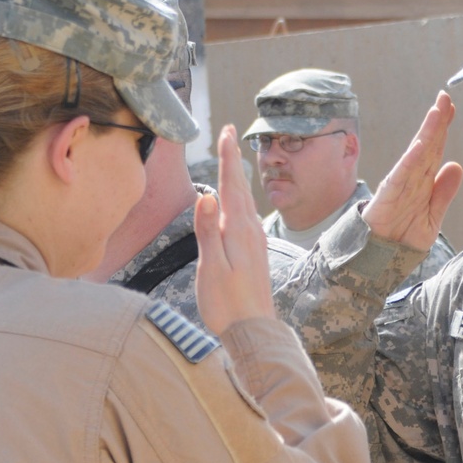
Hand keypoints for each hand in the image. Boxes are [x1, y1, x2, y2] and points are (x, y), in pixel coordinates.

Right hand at [194, 124, 274, 335]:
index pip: (230, 186)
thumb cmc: (228, 303)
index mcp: (237, 230)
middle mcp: (250, 231)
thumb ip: (209, 231)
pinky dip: (241, 199)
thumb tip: (207, 195)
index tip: (226, 131)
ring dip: (238, 177)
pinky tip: (239, 203)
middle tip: (230, 132)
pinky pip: (247, 215)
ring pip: (245, 200)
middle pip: (240, 188)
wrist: (255, 331)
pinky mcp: (255, 252)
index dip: (227, 157)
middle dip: (233, 159)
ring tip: (233, 159)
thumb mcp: (212, 267)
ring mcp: (255, 241)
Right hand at [362, 91, 462, 250]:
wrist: (381, 260)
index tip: (451, 107)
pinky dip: (411, 161)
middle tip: (444, 97)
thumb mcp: (432, 217)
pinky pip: (401, 176)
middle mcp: (411, 179)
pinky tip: (420, 145)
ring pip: (416, 155)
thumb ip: (443, 193)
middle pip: (427, 145)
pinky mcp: (388, 197)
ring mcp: (399, 185)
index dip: (442, 128)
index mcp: (422, 182)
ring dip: (427, 133)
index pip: (435, 150)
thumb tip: (456, 166)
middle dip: (436, 121)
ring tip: (436, 112)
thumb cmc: (403, 238)